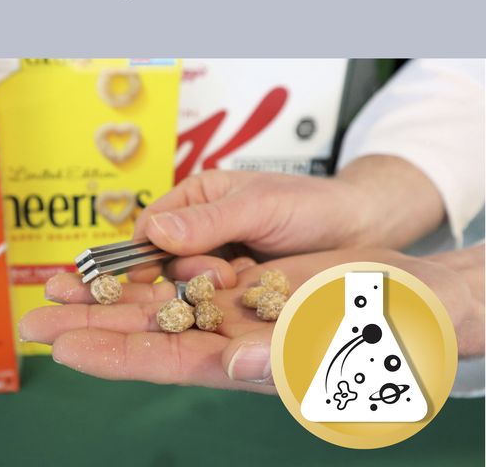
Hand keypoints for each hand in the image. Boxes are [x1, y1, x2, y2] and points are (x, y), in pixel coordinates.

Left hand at [19, 245, 482, 390]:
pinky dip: (161, 259)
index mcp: (245, 362)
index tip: (61, 348)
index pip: (163, 360)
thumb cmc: (383, 328)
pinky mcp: (251, 280)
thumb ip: (286, 359)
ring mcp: (238, 307)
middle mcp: (230, 336)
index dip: (111, 355)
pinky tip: (130, 250)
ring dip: (115, 287)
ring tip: (65, 279)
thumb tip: (232, 364)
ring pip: (164, 295)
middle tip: (36, 314)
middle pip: (148, 328)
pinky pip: (197, 269)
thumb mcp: (338, 341)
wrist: (411, 300)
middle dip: (91, 320)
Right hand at [127, 160, 444, 284]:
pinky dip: (220, 306)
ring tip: (240, 282)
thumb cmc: (310, 204)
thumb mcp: (258, 207)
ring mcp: (219, 259)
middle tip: (222, 276)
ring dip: (203, 291)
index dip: (143, 252)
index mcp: (197, 196)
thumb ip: (208, 221)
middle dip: (181, 273)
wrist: (360, 229)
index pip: (150, 225)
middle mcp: (201, 228)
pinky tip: (239, 306)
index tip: (147, 278)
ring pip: (187, 284)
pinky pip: (213, 302)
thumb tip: (153, 232)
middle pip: (164, 261)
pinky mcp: (237, 288)